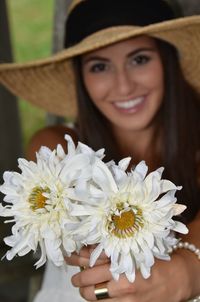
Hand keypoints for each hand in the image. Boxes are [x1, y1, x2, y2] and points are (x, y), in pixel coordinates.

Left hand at [65, 246, 190, 301]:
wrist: (173, 278)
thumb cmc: (151, 260)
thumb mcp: (129, 250)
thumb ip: (106, 252)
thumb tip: (83, 251)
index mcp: (121, 266)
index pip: (89, 269)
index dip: (77, 267)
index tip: (73, 264)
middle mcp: (122, 286)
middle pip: (89, 290)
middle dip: (79, 283)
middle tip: (77, 279)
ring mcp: (127, 301)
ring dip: (88, 295)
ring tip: (88, 288)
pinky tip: (102, 296)